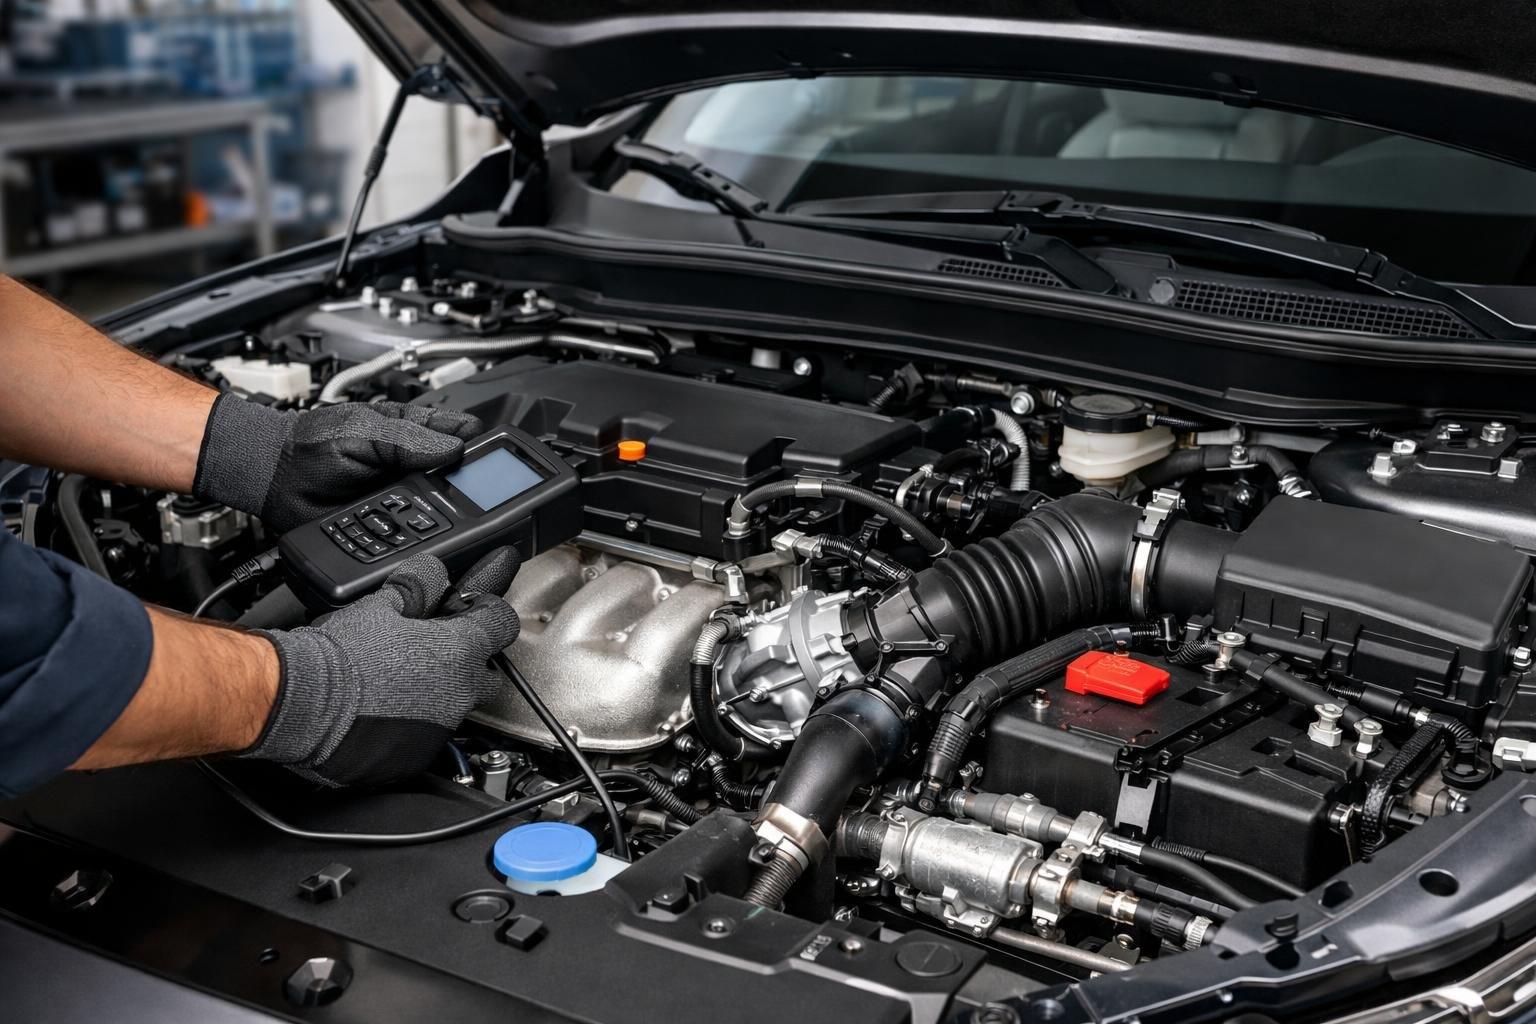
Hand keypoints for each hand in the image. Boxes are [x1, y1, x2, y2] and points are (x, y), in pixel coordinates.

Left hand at [194, 394, 482, 531]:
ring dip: (449, 523)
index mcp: (415, 435)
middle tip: (485, 500)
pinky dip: (423, 546)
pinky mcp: (388, 533)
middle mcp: (414, 469)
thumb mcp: (363, 431)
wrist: (273, 479)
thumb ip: (408, 440)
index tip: (498, 465)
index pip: (465, 441)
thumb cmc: (310, 445)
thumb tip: (455, 449)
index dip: (484, 453)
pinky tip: (428, 545)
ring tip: (458, 524)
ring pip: (443, 517)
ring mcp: (403, 502)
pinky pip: (415, 543)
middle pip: (461, 484)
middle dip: (472, 494)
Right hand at [245, 548, 520, 785]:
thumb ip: (419, 584)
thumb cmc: (337, 655)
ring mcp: (440, 730)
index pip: (503, 624)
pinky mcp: (415, 759)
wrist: (298, 702)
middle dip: (470, 661)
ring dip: (440, 695)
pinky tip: (388, 712)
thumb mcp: (381, 603)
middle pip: (488, 673)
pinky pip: (429, 738)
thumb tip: (433, 572)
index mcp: (459, 651)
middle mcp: (460, 694)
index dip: (489, 614)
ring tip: (400, 683)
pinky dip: (415, 726)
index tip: (475, 612)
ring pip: (457, 708)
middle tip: (436, 651)